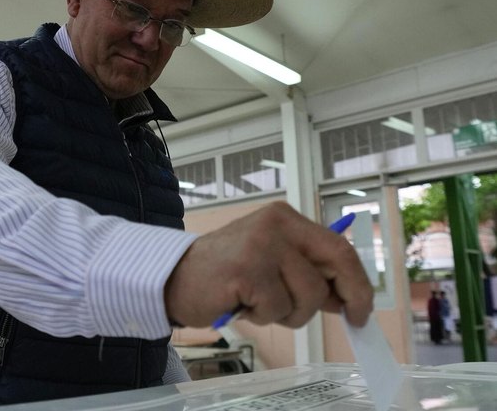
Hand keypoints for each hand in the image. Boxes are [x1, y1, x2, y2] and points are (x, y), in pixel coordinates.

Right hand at [164, 201, 372, 328]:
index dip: (357, 280)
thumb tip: (345, 296)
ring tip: (260, 304)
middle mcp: (275, 225)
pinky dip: (262, 316)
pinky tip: (242, 304)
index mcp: (285, 218)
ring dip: (288, 313)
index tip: (362, 306)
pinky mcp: (246, 271)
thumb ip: (305, 272)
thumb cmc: (224, 273)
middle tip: (351, 318)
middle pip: (335, 263)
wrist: (174, 277)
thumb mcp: (271, 263)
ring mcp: (261, 246)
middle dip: (347, 296)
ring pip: (307, 295)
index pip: (338, 246)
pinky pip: (277, 308)